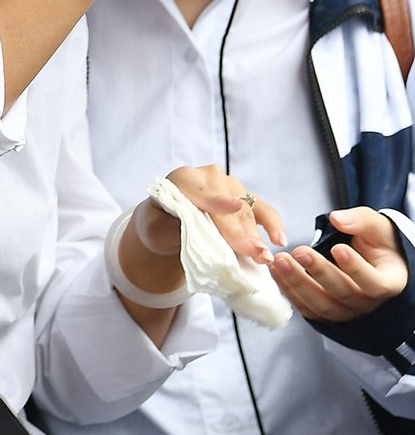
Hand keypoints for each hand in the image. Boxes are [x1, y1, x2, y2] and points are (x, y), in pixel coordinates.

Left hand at [116, 165, 281, 301]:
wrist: (167, 224)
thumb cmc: (159, 225)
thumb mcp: (154, 229)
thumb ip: (172, 227)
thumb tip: (196, 231)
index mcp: (183, 178)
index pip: (201, 192)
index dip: (217, 202)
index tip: (234, 208)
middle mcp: (210, 177)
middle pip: (228, 208)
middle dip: (240, 233)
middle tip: (253, 253)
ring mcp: (231, 186)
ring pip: (246, 213)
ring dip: (255, 237)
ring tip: (263, 257)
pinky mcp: (246, 199)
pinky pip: (263, 210)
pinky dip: (273, 225)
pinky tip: (280, 239)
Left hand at [271, 207, 410, 321]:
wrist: (369, 260)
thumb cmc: (378, 245)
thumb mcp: (378, 228)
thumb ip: (361, 221)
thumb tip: (337, 219)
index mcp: (389, 283)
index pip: (375, 284)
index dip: (356, 268)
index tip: (338, 248)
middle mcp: (368, 303)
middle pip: (343, 294)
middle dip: (319, 272)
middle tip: (300, 251)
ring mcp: (346, 311)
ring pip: (321, 304)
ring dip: (298, 282)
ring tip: (281, 260)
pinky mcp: (325, 313)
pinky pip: (306, 307)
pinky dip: (289, 290)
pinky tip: (277, 271)